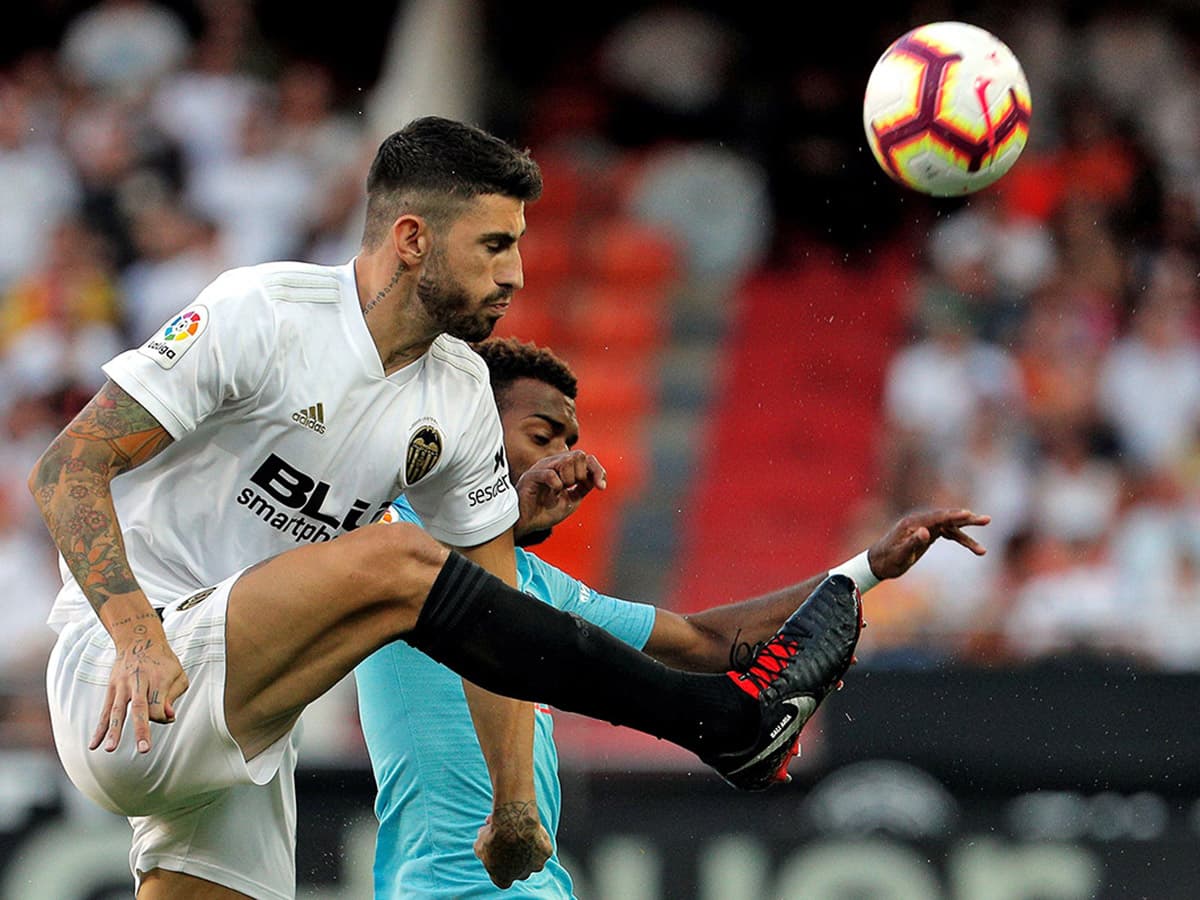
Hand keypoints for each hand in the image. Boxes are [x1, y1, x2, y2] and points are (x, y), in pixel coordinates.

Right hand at [90, 614, 188, 753]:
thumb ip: (174, 696)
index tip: (167, 715)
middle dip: (142, 729)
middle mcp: (139, 682)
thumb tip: (169, 717)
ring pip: (118, 711)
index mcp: (159, 678)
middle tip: (144, 749)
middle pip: (140, 708)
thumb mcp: (177, 674)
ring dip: (114, 731)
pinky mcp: (111, 688)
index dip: (163, 716)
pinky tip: (93, 745)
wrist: (138, 639)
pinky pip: (105, 711)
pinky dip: (99, 728)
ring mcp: (122, 685)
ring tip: (109, 750)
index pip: (160, 707)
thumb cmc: (163, 661)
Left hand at [474, 801, 552, 887]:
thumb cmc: (495, 836)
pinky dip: (538, 836)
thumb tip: (484, 844)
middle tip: (507, 837)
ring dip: (526, 845)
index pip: (501, 876)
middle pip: (518, 866)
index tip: (496, 850)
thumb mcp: (479, 845)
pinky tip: (530, 826)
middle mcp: (521, 876)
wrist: (513, 824)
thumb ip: (482, 850)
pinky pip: (542, 845)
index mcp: (503, 879)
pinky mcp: (546, 852)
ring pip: (532, 856)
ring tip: (518, 827)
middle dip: (513, 853)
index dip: (498, 862)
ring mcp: (536, 865)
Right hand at [515, 449, 606, 536]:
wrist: (527, 524)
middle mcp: (552, 463)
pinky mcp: (531, 476)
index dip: (597, 470)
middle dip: (582, 475)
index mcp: (562, 467)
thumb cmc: (544, 512)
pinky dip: (556, 485)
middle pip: (578, 455)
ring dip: (569, 479)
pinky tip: (552, 493)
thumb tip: (596, 477)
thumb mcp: (572, 500)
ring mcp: (541, 468)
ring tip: (560, 490)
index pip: (586, 458)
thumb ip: (583, 487)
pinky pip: (550, 474)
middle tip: (572, 488)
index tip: (601, 487)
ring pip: (566, 461)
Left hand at [867, 508, 989, 580]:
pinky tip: (974, 548)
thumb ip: (912, 542)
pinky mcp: (928, 534)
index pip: (937, 517)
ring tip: (983, 550)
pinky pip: (948, 534)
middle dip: (967, 519)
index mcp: (913, 523)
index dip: (954, 516)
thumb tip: (925, 532)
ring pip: (951, 527)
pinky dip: (961, 540)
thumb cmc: (888, 560)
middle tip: (987, 520)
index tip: (969, 514)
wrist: (878, 563)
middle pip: (948, 518)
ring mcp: (925, 527)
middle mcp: (921, 522)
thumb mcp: (900, 555)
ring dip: (968, 535)